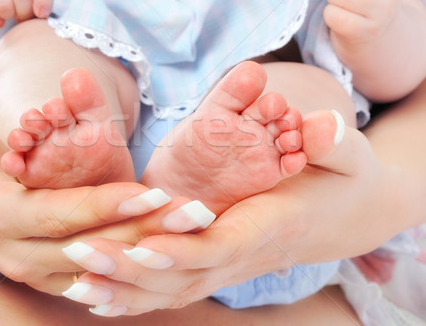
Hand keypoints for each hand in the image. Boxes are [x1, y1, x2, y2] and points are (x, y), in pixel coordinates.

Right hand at [0, 73, 203, 294]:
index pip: (63, 214)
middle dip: (148, 233)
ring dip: (151, 253)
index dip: (109, 204)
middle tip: (196, 215)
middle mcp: (17, 255)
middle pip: (94, 249)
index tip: (155, 191)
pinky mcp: (49, 280)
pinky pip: (96, 284)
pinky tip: (172, 257)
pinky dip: (133, 274)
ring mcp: (34, 273)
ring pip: (103, 271)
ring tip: (197, 231)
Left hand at [56, 127, 399, 315]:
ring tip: (74, 281)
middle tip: (79, 252)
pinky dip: (138, 296)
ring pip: (176, 289)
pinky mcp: (221, 266)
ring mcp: (233, 267)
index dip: (183, 250)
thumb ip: (336, 143)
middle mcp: (248, 255)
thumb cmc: (346, 180)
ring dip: (125, 288)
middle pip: (186, 274)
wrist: (351, 214)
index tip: (141, 247)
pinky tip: (100, 297)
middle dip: (132, 268)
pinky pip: (177, 289)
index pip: (224, 246)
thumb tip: (323, 128)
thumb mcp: (350, 157)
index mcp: (274, 225)